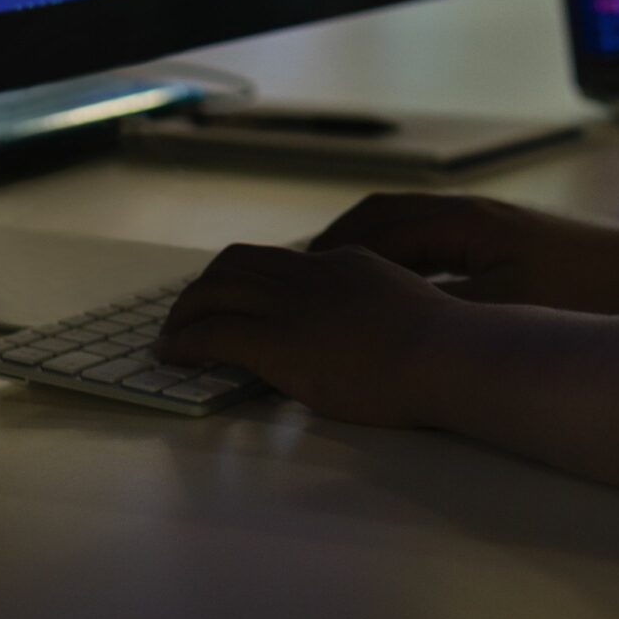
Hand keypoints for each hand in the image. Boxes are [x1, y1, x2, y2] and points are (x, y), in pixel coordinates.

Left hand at [157, 242, 453, 427]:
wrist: (446, 354)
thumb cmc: (442, 350)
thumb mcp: (405, 312)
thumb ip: (373, 313)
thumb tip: (362, 335)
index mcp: (345, 264)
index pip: (283, 261)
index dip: (249, 278)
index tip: (234, 298)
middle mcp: (312, 274)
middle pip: (237, 262)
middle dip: (205, 286)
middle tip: (188, 315)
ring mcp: (292, 304)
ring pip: (215, 288)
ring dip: (185, 312)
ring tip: (171, 337)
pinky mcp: (277, 340)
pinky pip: (213, 332)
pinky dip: (184, 341)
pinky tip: (173, 356)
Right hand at [310, 192, 618, 312]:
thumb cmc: (584, 292)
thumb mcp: (505, 308)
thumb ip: (441, 308)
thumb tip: (386, 315)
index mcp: (460, 221)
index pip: (372, 226)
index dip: (327, 254)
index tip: (293, 285)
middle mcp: (468, 212)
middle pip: (383, 218)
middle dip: (337, 247)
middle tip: (299, 285)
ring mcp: (488, 225)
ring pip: (409, 230)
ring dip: (371, 253)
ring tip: (336, 293)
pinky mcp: (506, 243)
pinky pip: (436, 244)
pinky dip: (404, 263)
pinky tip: (402, 299)